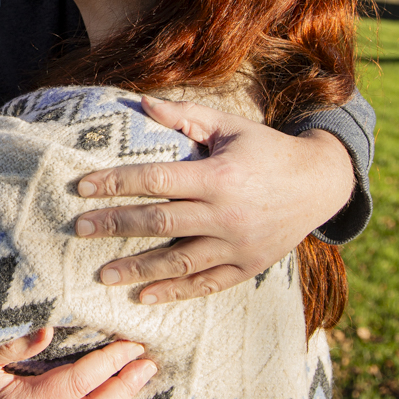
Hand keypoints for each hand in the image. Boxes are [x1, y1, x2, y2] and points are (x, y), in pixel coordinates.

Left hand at [74, 95, 354, 303]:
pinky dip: (174, 291)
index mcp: (218, 176)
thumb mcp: (229, 125)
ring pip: (179, 261)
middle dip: (116, 225)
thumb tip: (140, 102)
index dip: (117, 182)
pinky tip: (144, 296)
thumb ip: (184, 115)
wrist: (319, 183)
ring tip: (102, 274)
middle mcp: (226, 214)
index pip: (156, 179)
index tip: (83, 187)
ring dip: (138, 269)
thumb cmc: (265, 148)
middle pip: (160, 222)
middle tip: (79, 229)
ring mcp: (238, 245)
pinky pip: (206, 283)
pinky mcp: (247, 266)